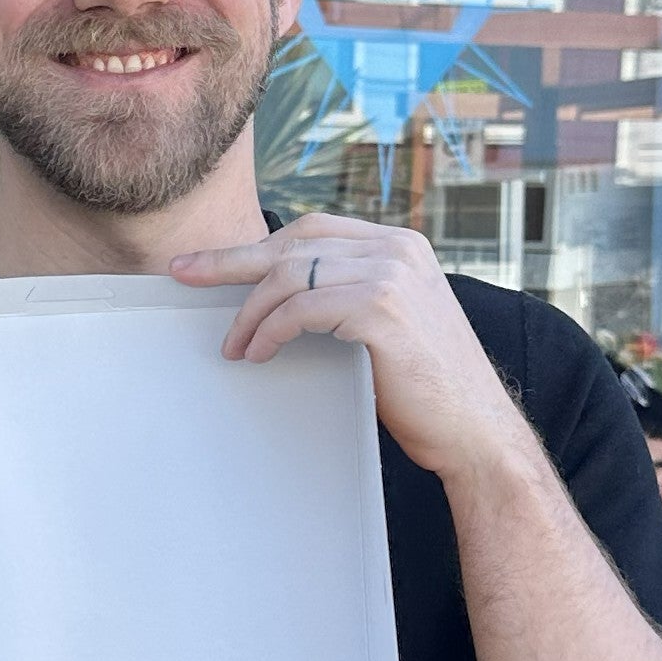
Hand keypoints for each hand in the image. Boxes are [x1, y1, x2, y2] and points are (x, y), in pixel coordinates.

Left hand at [167, 217, 531, 483]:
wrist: (476, 430)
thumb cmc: (428, 388)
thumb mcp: (389, 325)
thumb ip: (349, 297)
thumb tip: (282, 299)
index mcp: (400, 245)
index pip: (312, 230)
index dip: (256, 245)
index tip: (209, 263)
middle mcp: (398, 249)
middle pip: (293, 243)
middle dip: (231, 261)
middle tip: (184, 276)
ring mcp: (391, 275)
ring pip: (291, 275)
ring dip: (250, 312)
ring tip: (234, 345)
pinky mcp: (381, 309)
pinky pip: (301, 309)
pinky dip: (270, 330)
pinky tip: (258, 352)